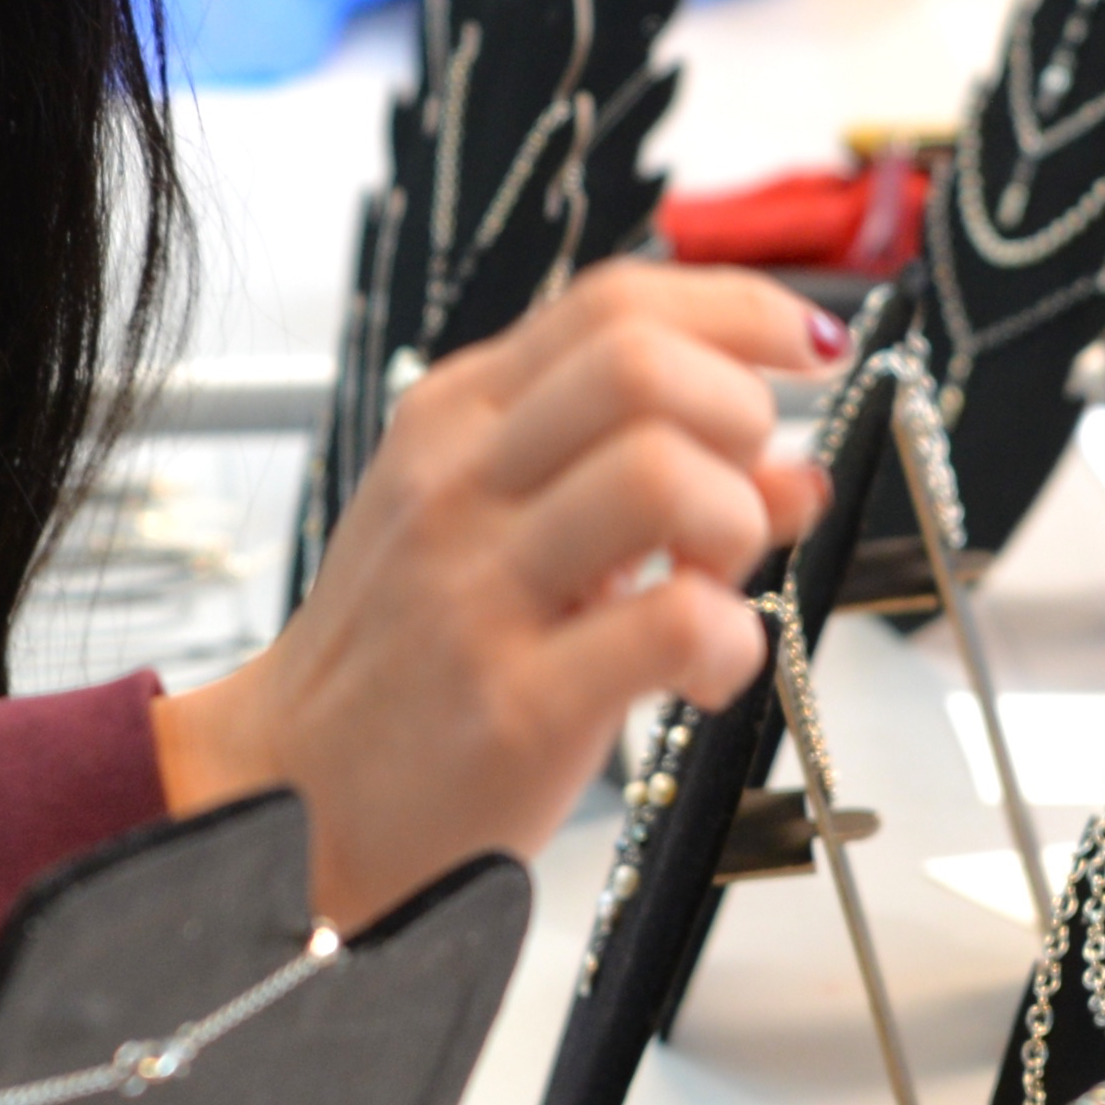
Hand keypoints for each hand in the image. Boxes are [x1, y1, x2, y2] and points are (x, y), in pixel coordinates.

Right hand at [150, 264, 834, 928]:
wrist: (294, 801)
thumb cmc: (412, 665)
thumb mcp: (508, 541)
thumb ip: (646, 489)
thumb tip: (792, 468)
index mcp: (455, 421)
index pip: (614, 304)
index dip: (740, 310)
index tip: (811, 345)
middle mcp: (457, 484)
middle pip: (640, 362)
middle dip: (739, 411)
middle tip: (743, 489)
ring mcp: (476, 589)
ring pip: (659, 474)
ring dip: (733, 523)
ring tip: (714, 584)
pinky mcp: (511, 701)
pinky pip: (673, 622)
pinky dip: (730, 642)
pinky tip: (706, 672)